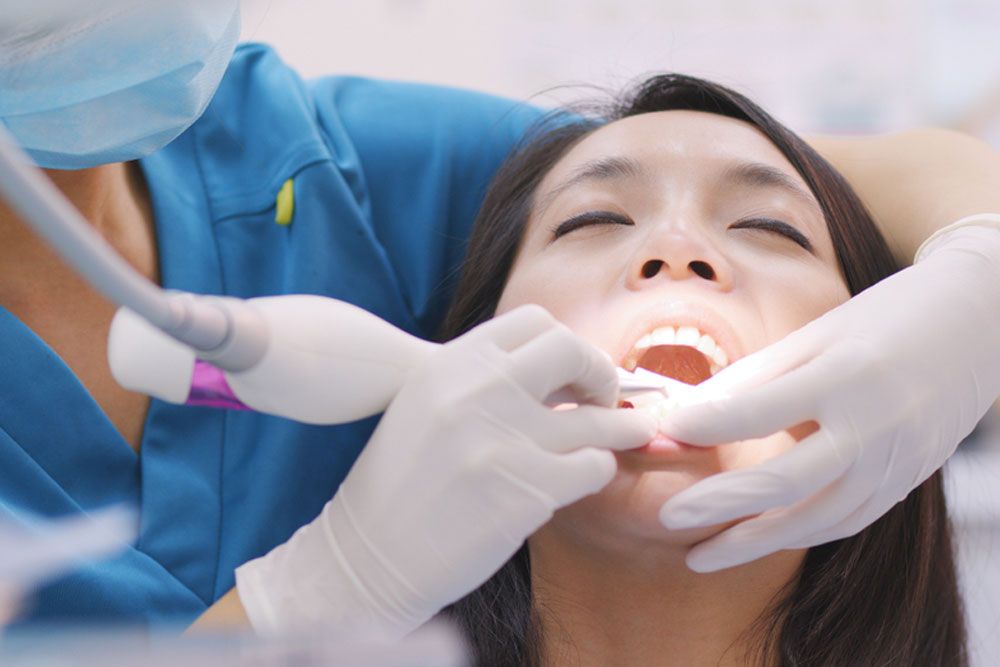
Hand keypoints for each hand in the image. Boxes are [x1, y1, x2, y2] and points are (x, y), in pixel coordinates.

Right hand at [235, 305, 655, 635]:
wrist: (366, 559)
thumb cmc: (397, 485)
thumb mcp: (425, 406)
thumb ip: (481, 382)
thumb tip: (558, 377)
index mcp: (449, 364)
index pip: (533, 322)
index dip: (565, 344)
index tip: (574, 370)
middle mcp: (478, 391)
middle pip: (571, 351)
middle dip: (600, 371)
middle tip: (607, 394)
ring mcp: (506, 440)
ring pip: (595, 419)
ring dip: (622, 426)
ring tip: (635, 430)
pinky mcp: (528, 491)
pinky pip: (593, 467)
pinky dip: (599, 470)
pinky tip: (588, 475)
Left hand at [658, 217, 999, 571]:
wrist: (975, 324)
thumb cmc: (883, 320)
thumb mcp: (816, 334)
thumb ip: (755, 377)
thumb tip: (690, 411)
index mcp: (845, 375)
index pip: (762, 409)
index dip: (708, 423)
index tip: (667, 430)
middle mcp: (874, 425)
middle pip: (786, 480)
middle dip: (721, 504)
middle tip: (670, 518)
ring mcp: (896, 460)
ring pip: (817, 518)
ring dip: (755, 541)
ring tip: (702, 554)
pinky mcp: (907, 480)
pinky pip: (847, 520)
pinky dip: (799, 533)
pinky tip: (759, 538)